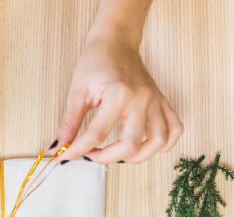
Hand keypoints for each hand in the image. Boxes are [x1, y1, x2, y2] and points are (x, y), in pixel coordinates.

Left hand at [50, 25, 182, 163]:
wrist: (115, 40)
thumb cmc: (95, 61)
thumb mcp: (77, 92)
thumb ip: (69, 123)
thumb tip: (58, 147)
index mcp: (118, 94)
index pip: (96, 135)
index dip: (78, 150)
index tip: (66, 157)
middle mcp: (141, 98)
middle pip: (130, 145)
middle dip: (106, 158)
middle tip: (91, 155)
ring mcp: (155, 100)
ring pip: (158, 141)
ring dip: (138, 157)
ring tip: (119, 156)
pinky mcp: (161, 101)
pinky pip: (174, 128)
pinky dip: (165, 143)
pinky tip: (148, 147)